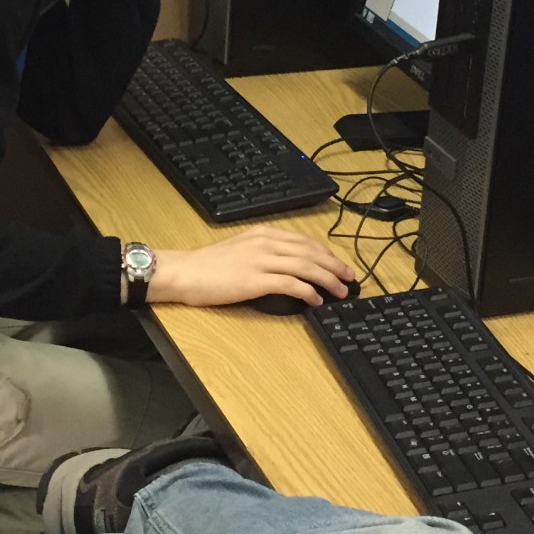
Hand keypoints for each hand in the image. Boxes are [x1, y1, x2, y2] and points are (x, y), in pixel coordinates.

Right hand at [149, 228, 356, 307]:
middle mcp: (265, 242)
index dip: (327, 254)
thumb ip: (264, 252)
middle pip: (311, 252)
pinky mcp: (255, 280)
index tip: (339, 265)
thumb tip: (289, 267)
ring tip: (340, 291)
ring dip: (328, 280)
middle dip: (334, 266)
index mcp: (263, 233)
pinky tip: (316, 301)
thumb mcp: (240, 248)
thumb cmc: (207, 265)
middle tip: (350, 279)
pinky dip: (308, 292)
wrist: (184, 272)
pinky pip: (291, 284)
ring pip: (306, 267)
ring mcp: (261, 260)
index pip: (305, 241)